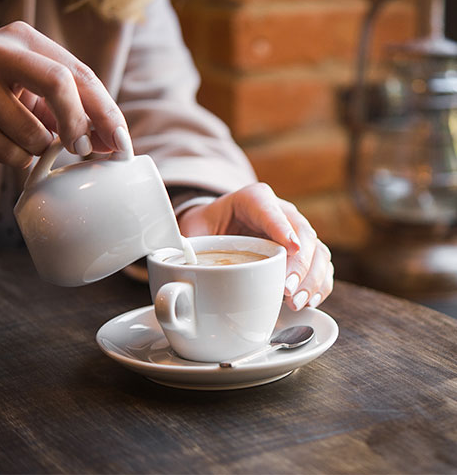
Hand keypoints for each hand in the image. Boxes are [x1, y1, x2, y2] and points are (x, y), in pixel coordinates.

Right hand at [0, 21, 129, 166]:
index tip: (123, 144)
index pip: (82, 74)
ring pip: (33, 130)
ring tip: (22, 138)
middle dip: (79, 124)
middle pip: (60, 83)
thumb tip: (114, 143)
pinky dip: (16, 158)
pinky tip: (2, 142)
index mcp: (26, 40)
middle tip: (83, 149)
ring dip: (38, 148)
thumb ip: (72, 111)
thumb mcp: (33, 90)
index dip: (108, 112)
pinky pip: (8, 151)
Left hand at [177, 183, 333, 310]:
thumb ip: (184, 243)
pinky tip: (311, 300)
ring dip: (312, 278)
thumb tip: (180, 267)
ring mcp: (295, 231)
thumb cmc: (207, 228)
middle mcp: (280, 212)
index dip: (281, 227)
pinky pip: (321, 266)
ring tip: (297, 301)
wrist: (220, 228)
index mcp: (252, 199)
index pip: (268, 208)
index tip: (290, 248)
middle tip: (287, 289)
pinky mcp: (303, 252)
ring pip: (318, 250)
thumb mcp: (191, 230)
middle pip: (302, 231)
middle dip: (299, 263)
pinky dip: (320, 284)